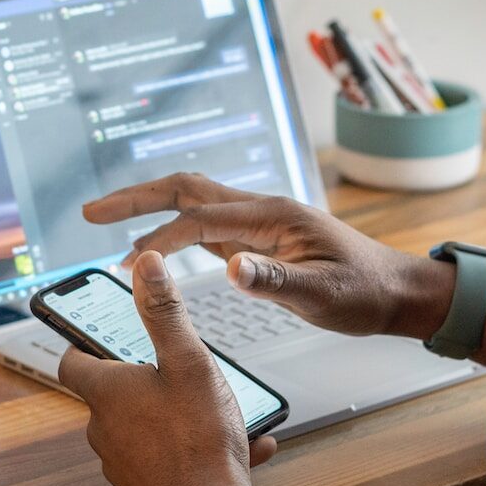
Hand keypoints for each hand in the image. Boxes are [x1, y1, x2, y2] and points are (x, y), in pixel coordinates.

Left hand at [58, 251, 297, 485]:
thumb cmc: (198, 438)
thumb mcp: (188, 361)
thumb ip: (165, 312)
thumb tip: (146, 265)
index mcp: (107, 392)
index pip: (72, 361)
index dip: (82, 344)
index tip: (97, 334)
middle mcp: (104, 429)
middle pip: (110, 395)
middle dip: (142, 381)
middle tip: (176, 370)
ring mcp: (121, 464)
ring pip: (141, 428)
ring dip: (172, 416)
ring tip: (217, 413)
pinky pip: (164, 459)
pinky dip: (190, 449)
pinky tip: (235, 447)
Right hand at [84, 172, 438, 338]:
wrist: (396, 291)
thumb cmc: (365, 292)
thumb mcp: (324, 295)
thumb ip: (277, 282)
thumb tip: (231, 270)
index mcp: (272, 216)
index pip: (200, 218)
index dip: (157, 233)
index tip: (122, 253)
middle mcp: (260, 211)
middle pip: (186, 189)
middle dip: (137, 197)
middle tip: (90, 212)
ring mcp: (258, 223)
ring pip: (193, 202)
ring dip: (150, 208)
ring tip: (108, 222)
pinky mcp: (259, 241)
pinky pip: (206, 224)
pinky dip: (172, 228)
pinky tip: (155, 245)